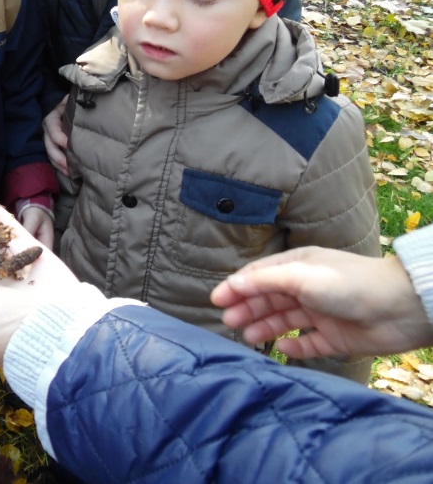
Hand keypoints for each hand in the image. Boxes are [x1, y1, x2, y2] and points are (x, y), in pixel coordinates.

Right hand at [42, 98, 68, 175]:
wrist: (63, 109)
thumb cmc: (67, 105)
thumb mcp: (68, 100)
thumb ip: (71, 101)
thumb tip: (83, 102)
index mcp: (51, 120)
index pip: (53, 131)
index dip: (60, 138)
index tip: (70, 144)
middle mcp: (47, 132)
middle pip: (50, 147)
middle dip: (59, 157)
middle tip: (70, 165)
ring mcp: (49, 142)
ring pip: (51, 156)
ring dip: (60, 165)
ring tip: (70, 172)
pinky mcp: (53, 148)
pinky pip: (54, 160)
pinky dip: (60, 167)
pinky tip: (69, 173)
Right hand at [211, 246, 432, 356]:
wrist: (399, 308)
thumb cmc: (348, 283)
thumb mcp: (300, 275)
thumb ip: (264, 281)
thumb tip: (232, 284)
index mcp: (299, 267)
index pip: (260, 276)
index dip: (237, 286)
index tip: (216, 300)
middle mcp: (308, 288)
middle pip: (269, 299)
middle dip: (247, 308)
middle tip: (228, 322)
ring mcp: (321, 313)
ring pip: (284, 321)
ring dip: (264, 327)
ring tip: (246, 337)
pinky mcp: (335, 338)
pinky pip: (308, 343)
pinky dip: (293, 346)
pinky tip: (281, 348)